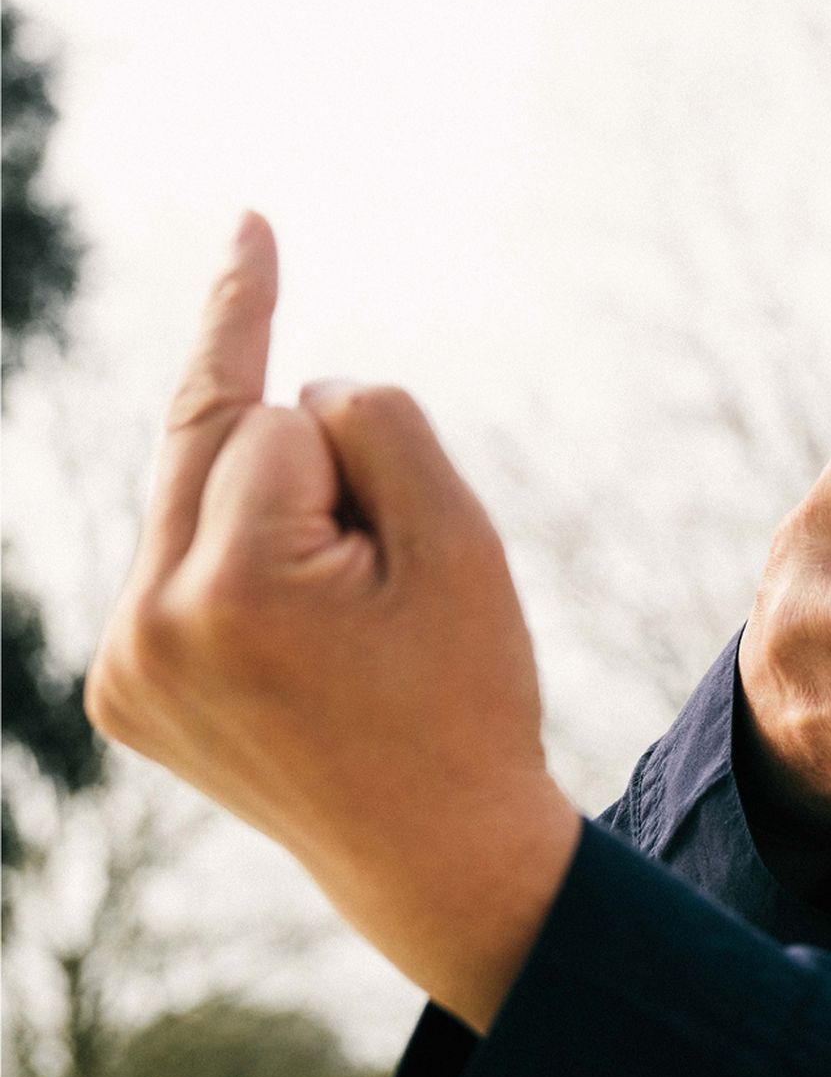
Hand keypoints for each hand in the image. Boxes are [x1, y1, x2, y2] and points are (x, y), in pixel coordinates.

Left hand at [85, 216, 579, 1031]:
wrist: (437, 857)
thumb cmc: (468, 691)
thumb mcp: (463, 541)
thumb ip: (377, 426)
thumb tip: (294, 391)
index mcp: (235, 588)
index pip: (282, 414)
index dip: (338, 421)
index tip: (249, 219)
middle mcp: (150, 626)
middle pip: (217, 443)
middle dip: (304, 472)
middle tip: (377, 573)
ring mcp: (122, 668)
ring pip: (196, 501)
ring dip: (271, 525)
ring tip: (343, 635)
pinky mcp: (117, 694)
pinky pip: (177, 566)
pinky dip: (237, 575)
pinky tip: (295, 654)